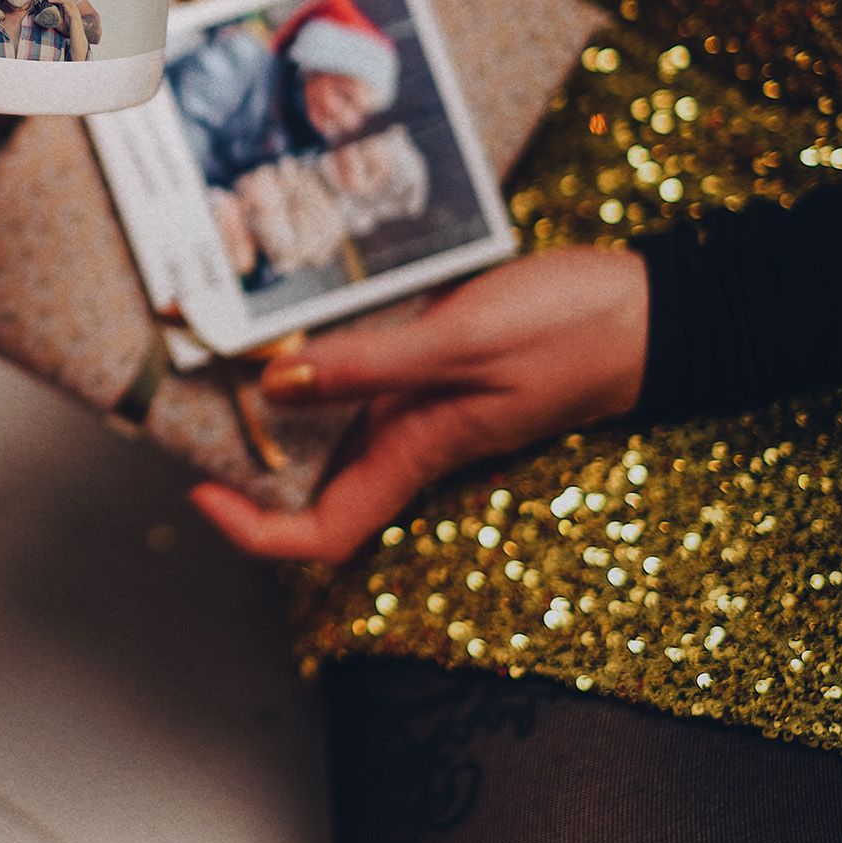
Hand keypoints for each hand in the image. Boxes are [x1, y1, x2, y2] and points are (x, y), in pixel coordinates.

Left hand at [193, 248, 647, 561]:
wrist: (653, 309)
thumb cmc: (571, 329)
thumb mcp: (462, 339)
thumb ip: (370, 364)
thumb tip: (276, 384)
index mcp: (415, 453)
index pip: (323, 534)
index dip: (255, 531)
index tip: (203, 491)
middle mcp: (409, 440)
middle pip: (312, 485)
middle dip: (248, 461)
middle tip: (188, 407)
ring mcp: (422, 406)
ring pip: (330, 430)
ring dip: (274, 405)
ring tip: (219, 352)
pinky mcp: (435, 367)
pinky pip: (360, 380)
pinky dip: (319, 358)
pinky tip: (294, 314)